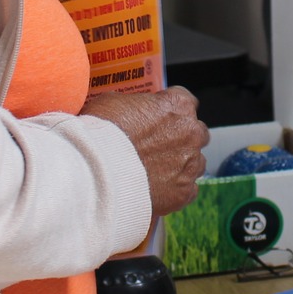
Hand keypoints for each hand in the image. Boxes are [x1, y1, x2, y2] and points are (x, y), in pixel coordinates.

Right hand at [82, 88, 208, 217]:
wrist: (96, 171)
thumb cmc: (102, 131)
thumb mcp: (114, 101)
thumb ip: (135, 105)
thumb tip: (134, 112)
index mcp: (178, 105)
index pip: (185, 101)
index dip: (169, 110)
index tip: (158, 118)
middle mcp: (192, 132)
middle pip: (196, 132)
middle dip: (181, 138)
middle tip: (157, 147)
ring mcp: (190, 164)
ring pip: (195, 163)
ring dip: (181, 164)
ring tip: (156, 172)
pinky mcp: (184, 192)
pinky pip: (188, 190)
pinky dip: (176, 190)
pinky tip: (157, 190)